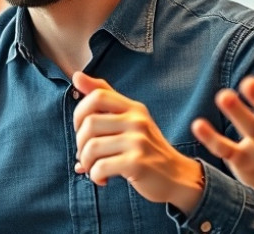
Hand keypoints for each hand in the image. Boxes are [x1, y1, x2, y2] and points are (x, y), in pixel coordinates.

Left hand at [73, 72, 203, 212]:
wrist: (177, 176)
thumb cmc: (146, 148)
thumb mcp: (130, 119)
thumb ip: (105, 97)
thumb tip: (76, 76)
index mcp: (133, 108)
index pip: (97, 96)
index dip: (80, 112)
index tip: (81, 128)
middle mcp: (137, 121)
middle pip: (89, 123)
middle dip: (80, 142)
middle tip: (87, 155)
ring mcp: (138, 141)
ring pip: (91, 147)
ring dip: (86, 162)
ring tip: (93, 168)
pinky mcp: (137, 163)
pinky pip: (100, 167)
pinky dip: (94, 175)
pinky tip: (102, 178)